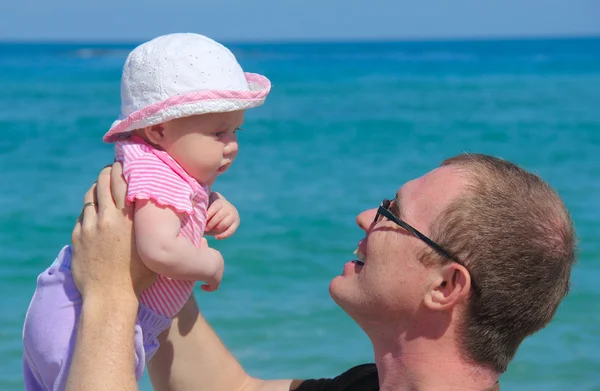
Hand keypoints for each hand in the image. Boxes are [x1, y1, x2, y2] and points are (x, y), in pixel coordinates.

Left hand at [71, 163, 155, 300]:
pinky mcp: (77, 238)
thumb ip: (148, 225)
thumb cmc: (138, 276)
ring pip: (90, 196)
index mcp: (129, 219)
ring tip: (102, 186)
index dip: (122, 169)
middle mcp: (108, 218)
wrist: (111, 298)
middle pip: (103, 182)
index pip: (123, 182)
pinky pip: (83, 215)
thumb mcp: (150, 246)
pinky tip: (95, 210)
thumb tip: (155, 212)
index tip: (125, 163)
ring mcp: (90, 227)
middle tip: (112, 169)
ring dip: (96, 188)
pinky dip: (89, 208)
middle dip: (107, 172)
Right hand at [198, 238, 223, 291]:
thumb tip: (203, 239)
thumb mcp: (201, 247)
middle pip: (216, 269)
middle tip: (199, 273)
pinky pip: (213, 287)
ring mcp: (219, 274)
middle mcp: (220, 265)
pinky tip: (202, 287)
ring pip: (215, 278)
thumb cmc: (200, 254)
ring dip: (208, 279)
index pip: (214, 259)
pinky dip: (208, 288)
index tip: (200, 264)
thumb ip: (202, 244)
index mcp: (217, 255)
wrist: (205, 264)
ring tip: (200, 279)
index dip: (207, 262)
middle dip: (209, 271)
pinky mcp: (217, 282)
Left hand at [205, 192, 239, 238]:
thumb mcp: (206, 206)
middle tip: (204, 228)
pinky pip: (230, 231)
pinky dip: (223, 235)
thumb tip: (191, 208)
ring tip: (209, 231)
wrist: (222, 211)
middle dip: (210, 224)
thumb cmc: (209, 210)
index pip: (214, 209)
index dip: (207, 216)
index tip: (202, 221)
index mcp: (220, 202)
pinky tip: (216, 237)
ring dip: (215, 230)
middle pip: (218, 217)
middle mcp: (228, 207)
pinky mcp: (236, 223)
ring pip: (224, 224)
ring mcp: (233, 215)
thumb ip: (201, 208)